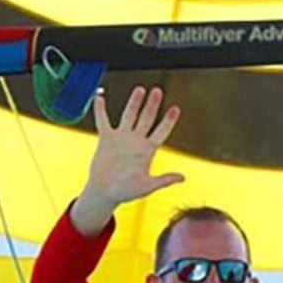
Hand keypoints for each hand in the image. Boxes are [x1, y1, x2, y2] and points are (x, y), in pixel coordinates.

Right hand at [69, 86, 183, 235]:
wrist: (105, 192)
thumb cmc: (126, 192)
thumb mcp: (147, 186)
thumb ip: (163, 180)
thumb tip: (182, 178)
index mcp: (147, 151)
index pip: (161, 132)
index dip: (168, 121)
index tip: (175, 109)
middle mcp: (136, 141)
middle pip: (146, 118)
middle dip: (152, 105)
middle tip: (158, 91)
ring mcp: (121, 138)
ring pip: (129, 115)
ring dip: (134, 102)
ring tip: (140, 89)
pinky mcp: (106, 139)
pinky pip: (103, 121)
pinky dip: (101, 110)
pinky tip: (100, 97)